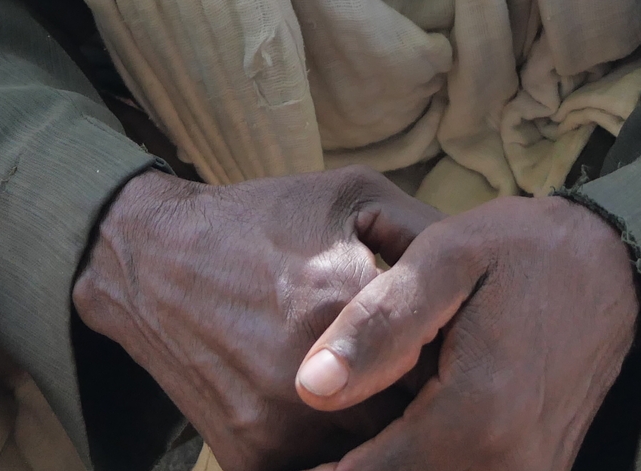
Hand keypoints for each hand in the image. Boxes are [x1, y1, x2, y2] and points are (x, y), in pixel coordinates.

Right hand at [72, 166, 440, 470]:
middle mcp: (316, 374)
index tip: (463, 350)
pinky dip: (343, 455)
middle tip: (433, 386)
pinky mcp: (252, 459)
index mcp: (347, 303)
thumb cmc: (264, 219)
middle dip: (428, 406)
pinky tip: (344, 417)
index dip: (458, 361)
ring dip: (386, 435)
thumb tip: (485, 269)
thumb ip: (423, 232)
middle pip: (414, 421)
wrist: (154, 260)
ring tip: (386, 399)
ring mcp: (281, 426)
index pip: (443, 363)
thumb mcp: (350, 196)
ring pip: (373, 457)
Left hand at [292, 195, 639, 470]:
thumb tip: (309, 387)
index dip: (314, 464)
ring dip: (385, 462)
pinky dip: (420, 462)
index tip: (289, 435)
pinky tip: (394, 430)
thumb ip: (379, 322)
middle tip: (314, 437)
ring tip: (348, 432)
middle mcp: (507, 466)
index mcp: (475, 417)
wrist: (613, 269)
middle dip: (345, 463)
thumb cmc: (521, 254)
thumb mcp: (446, 258)